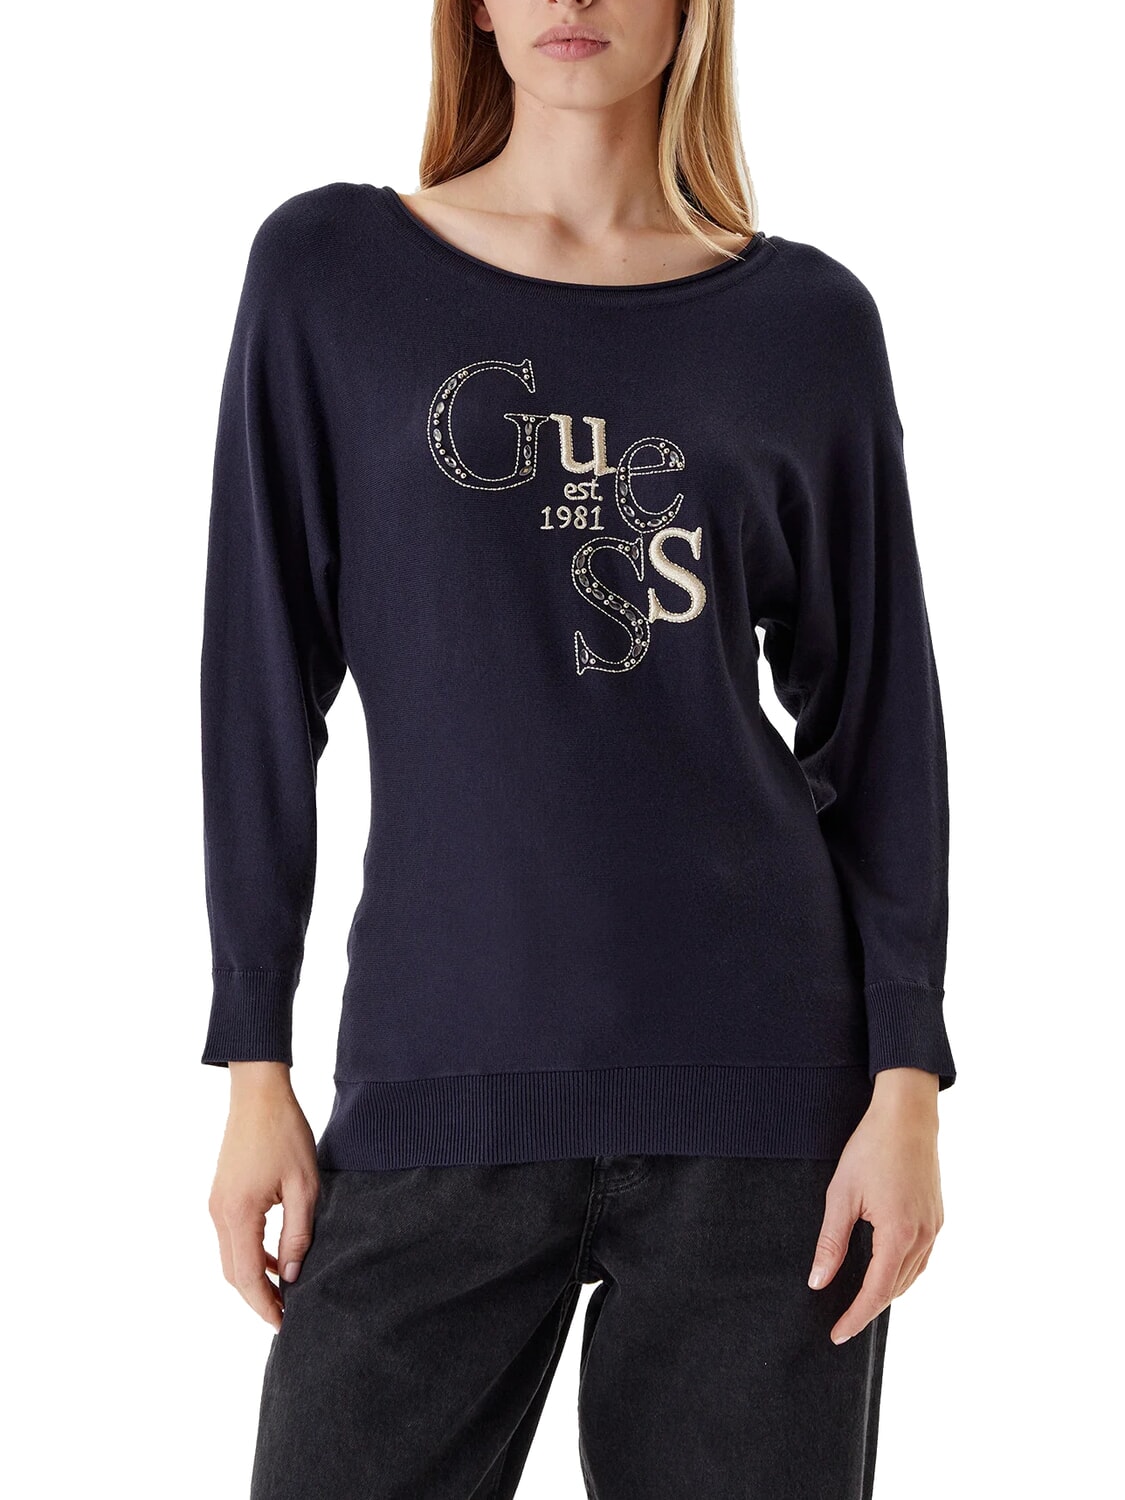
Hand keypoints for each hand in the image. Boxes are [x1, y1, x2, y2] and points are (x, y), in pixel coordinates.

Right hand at [207, 1063, 320, 1330]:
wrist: (258, 1094)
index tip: (285, 1325)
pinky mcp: (220, 1196)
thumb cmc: (285, 1133)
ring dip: (254, 1278)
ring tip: (286, 1293)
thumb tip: (293, 1275)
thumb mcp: (304, 1185)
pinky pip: (233, 1238)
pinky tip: (278, 1259)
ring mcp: (216, 1204)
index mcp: (238, 1213)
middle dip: (258, 1299)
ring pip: (230, 1258)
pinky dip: (251, 1256)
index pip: (247, 1276)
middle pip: (233, 1274)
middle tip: (287, 1316)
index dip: (265, 1305)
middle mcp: (219, 1213)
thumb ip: (298, 1233)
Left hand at [807, 1068, 943, 1343]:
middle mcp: (922, 1237)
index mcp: (899, 1235)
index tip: (837, 1335)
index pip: (875, 1292)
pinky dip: (902, 1271)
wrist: (907, 1116)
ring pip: (911, 1276)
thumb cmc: (871, 1149)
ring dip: (887, 1291)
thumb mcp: (841, 1195)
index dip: (855, 1317)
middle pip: (895, 1289)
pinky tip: (885, 1268)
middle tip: (842, 1321)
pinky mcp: (937, 1217)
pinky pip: (921, 1258)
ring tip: (860, 1301)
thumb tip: (818, 1281)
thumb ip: (831, 1242)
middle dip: (869, 1308)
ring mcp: (934, 1228)